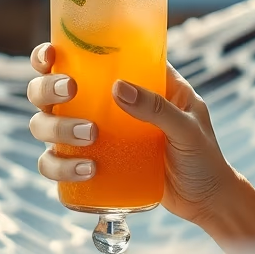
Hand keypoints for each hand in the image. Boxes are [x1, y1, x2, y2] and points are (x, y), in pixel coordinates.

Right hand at [25, 42, 236, 226]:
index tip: (53, 54)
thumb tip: (118, 87)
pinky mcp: (92, 165)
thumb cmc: (204, 157)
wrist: (206, 202)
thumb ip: (157, 107)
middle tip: (68, 92)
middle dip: (48, 88)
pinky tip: (86, 171)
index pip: (90, 56)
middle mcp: (107, 105)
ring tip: (88, 138)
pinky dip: (60, 167)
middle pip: (55, 88)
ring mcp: (96, 136)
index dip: (62, 51)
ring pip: (48, 124)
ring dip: (55, 127)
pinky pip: (58, 162)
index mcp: (135, 81)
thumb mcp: (188, 127)